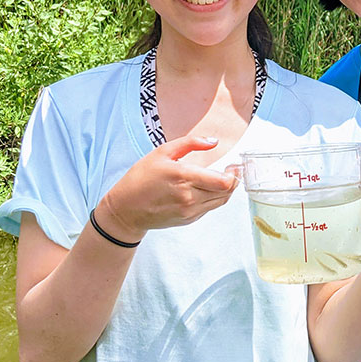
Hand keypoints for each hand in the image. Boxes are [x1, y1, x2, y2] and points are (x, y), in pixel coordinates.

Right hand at [96, 136, 238, 240]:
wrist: (126, 210)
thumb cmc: (140, 178)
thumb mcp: (162, 152)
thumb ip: (190, 143)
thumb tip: (213, 141)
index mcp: (183, 177)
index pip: (223, 182)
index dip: (234, 174)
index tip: (235, 164)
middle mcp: (189, 196)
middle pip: (226, 191)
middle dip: (233, 179)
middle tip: (232, 169)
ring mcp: (190, 211)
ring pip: (221, 201)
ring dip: (226, 190)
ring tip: (222, 177)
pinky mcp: (189, 219)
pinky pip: (210, 207)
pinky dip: (214, 197)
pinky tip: (207, 188)